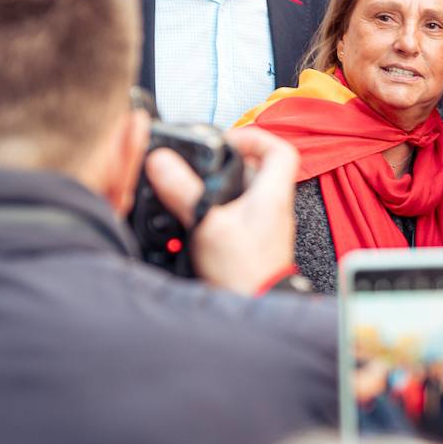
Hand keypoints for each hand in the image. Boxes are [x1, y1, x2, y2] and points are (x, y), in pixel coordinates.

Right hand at [144, 126, 299, 294]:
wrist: (253, 306)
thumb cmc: (244, 274)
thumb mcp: (208, 225)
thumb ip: (185, 191)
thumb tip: (163, 162)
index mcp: (272, 195)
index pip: (280, 151)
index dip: (255, 137)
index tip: (227, 140)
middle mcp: (272, 208)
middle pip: (256, 169)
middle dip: (226, 163)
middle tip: (202, 165)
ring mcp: (262, 225)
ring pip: (242, 193)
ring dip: (218, 188)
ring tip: (193, 189)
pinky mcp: (249, 241)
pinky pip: (234, 214)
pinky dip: (215, 211)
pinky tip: (194, 219)